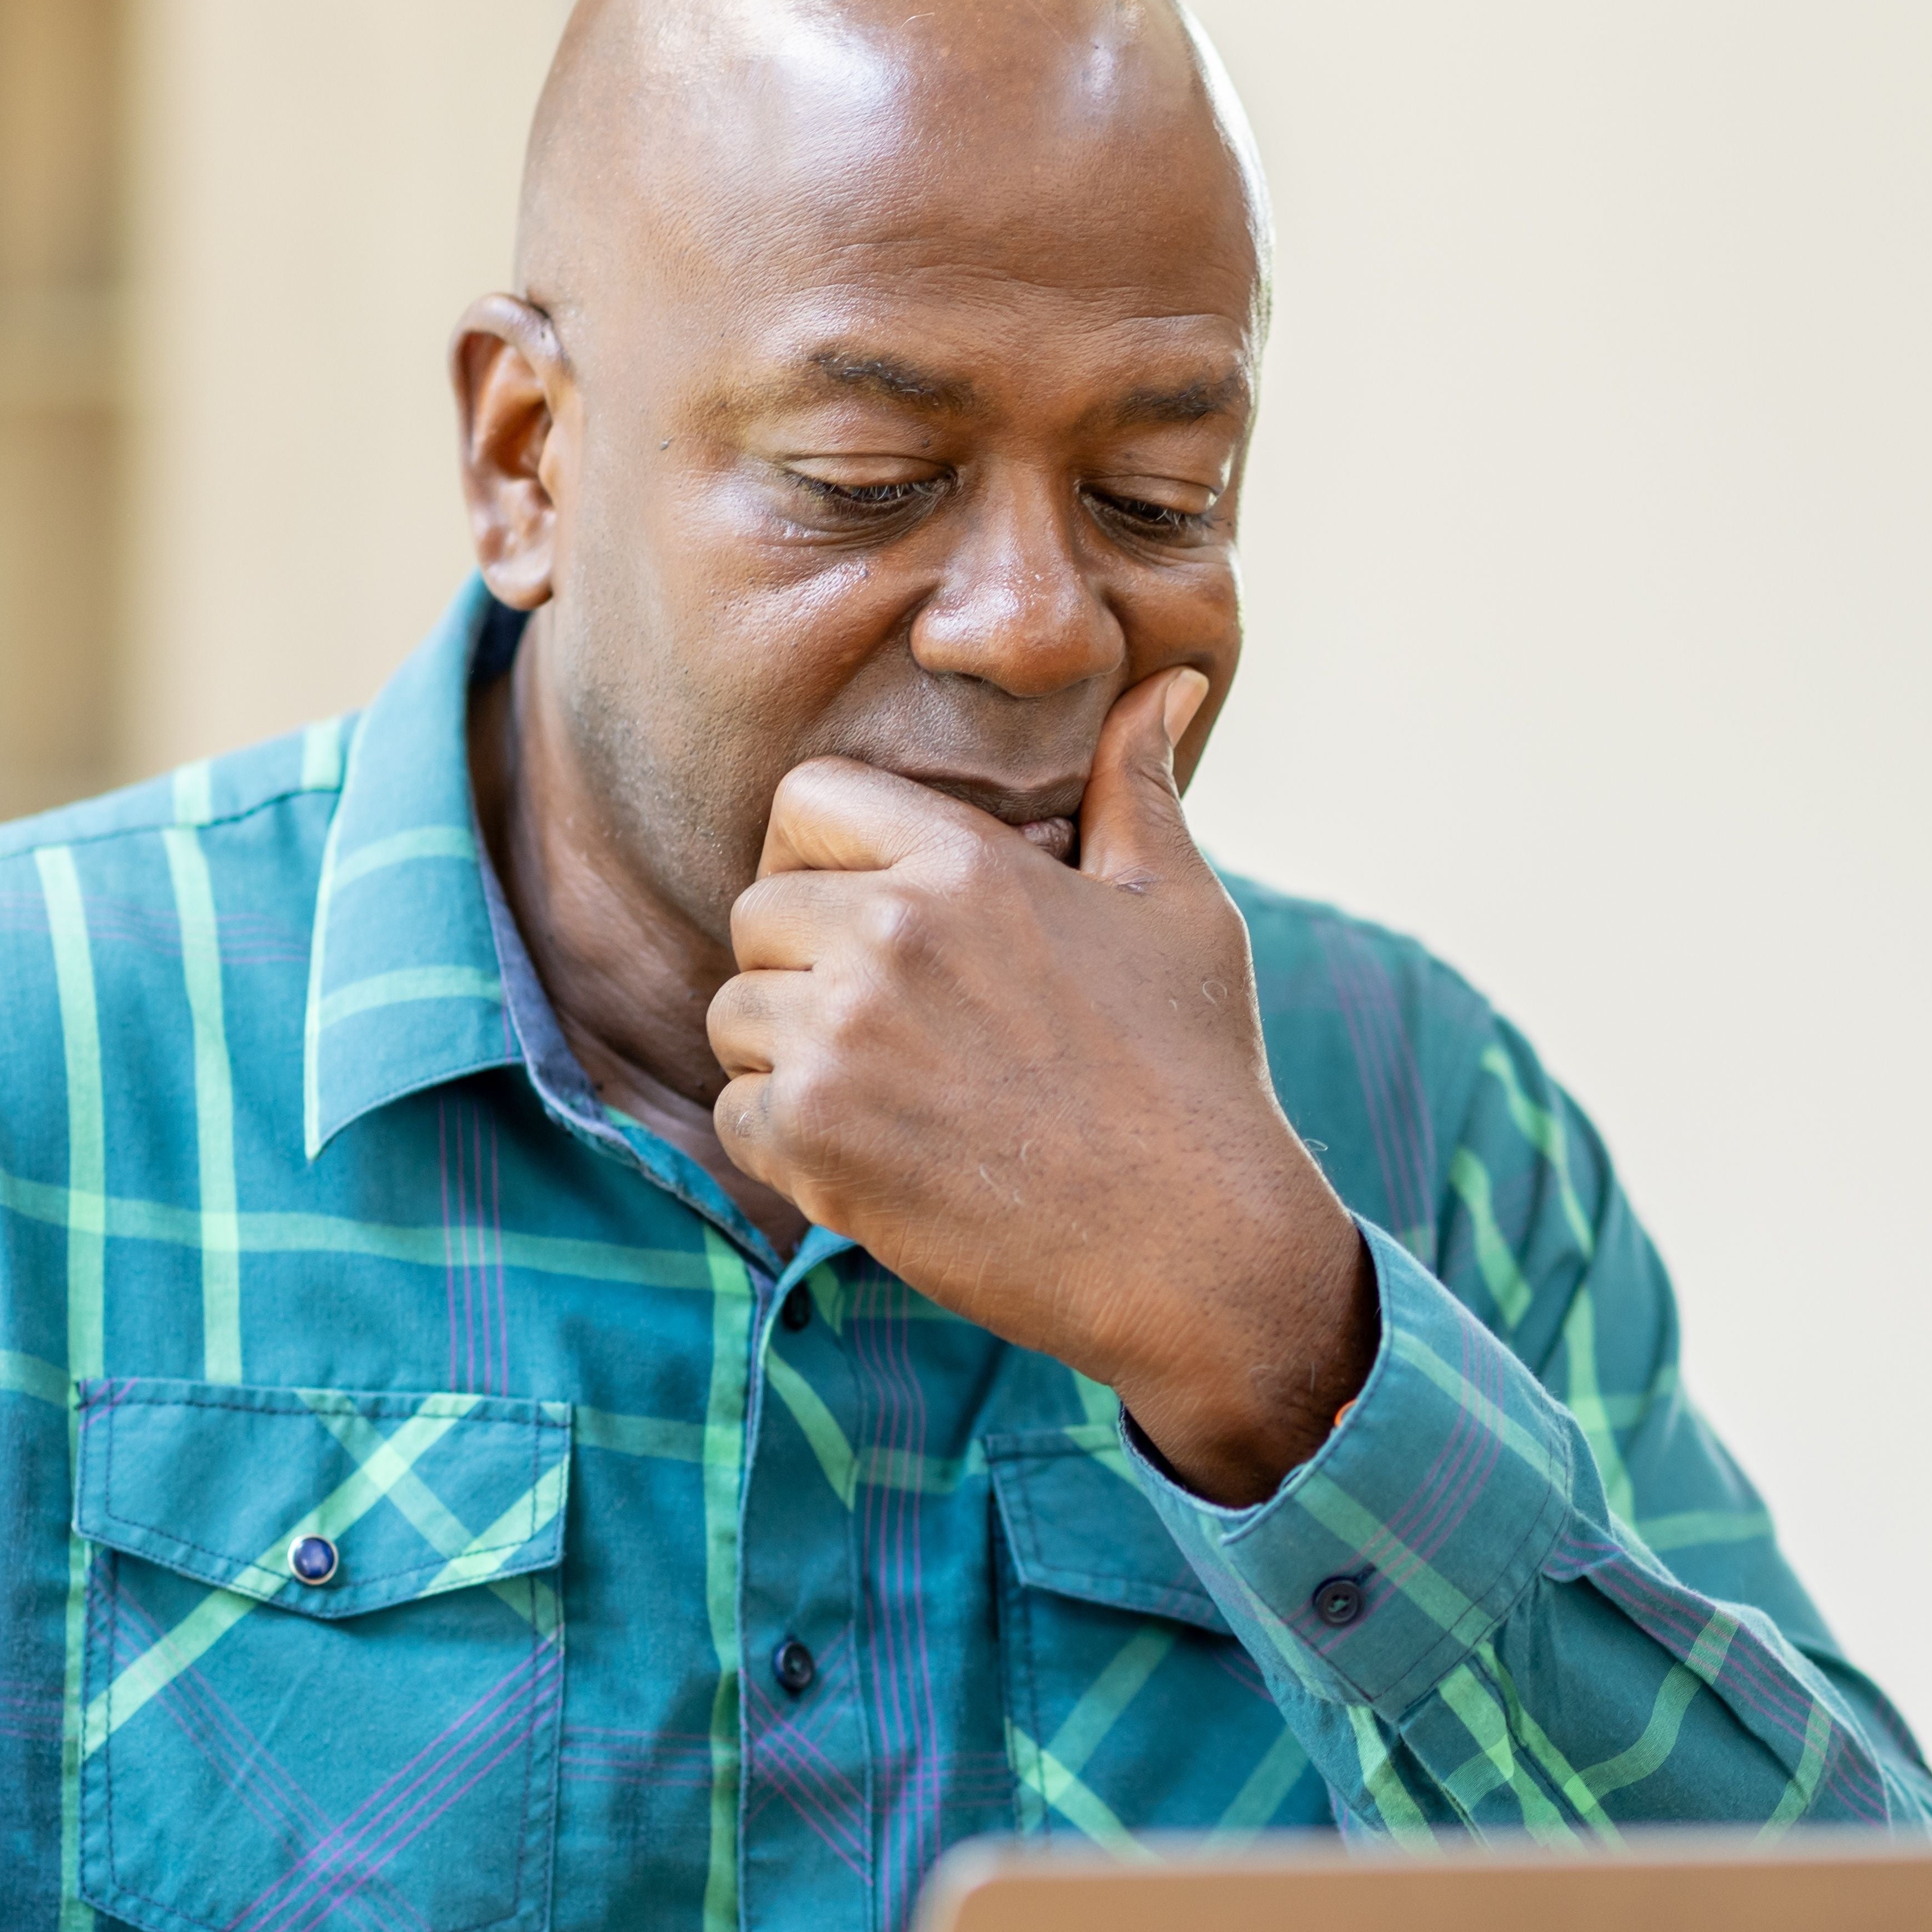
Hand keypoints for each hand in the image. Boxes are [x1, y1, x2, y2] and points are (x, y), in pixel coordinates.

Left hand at [706, 671, 1379, 1503]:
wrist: (1198, 1248)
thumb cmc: (1195, 1072)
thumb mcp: (1178, 908)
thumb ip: (1137, 787)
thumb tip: (1169, 683)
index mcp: (963, 862)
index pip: (806, 799)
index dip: (816, 852)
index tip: (857, 910)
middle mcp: (888, 934)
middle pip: (755, 911)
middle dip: (801, 963)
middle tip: (886, 1026)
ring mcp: (842, 1039)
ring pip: (733, 1014)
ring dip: (786, 1055)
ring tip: (888, 1096)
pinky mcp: (817, 1142)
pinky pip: (735, 1113)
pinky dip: (785, 1143)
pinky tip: (876, 1160)